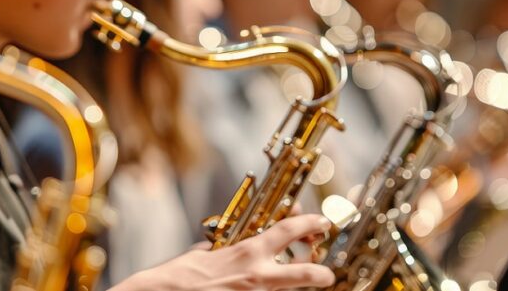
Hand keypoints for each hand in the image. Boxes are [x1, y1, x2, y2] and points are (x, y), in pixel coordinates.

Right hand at [114, 214, 335, 290]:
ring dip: (296, 288)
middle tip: (327, 273)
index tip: (320, 222)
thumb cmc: (179, 276)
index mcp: (248, 251)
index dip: (308, 223)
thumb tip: (232, 245)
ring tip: (308, 286)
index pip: (288, 230)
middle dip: (320, 272)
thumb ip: (225, 248)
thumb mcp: (205, 252)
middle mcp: (257, 275)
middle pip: (304, 272)